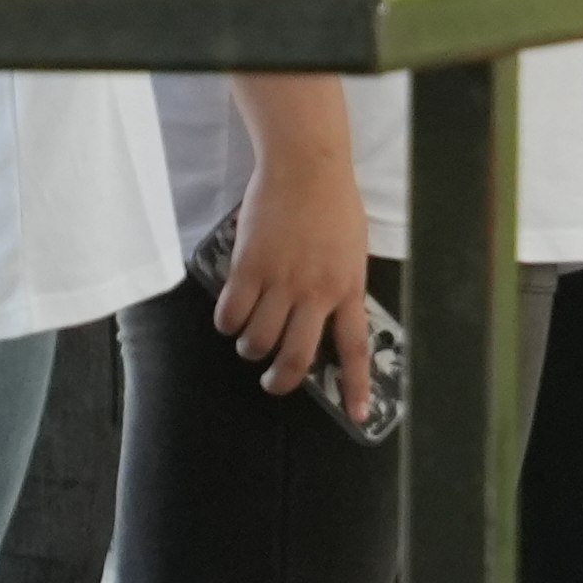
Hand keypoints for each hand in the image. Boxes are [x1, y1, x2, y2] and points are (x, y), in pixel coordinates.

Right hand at [222, 146, 377, 418]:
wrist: (306, 166)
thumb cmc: (333, 203)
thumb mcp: (352, 251)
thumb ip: (341, 285)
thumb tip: (328, 315)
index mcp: (348, 288)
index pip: (354, 349)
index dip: (355, 387)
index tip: (356, 416)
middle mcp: (316, 292)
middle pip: (297, 356)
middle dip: (281, 379)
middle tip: (272, 381)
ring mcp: (281, 281)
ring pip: (258, 340)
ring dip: (249, 349)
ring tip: (248, 341)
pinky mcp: (249, 267)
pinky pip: (231, 314)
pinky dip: (226, 323)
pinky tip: (229, 316)